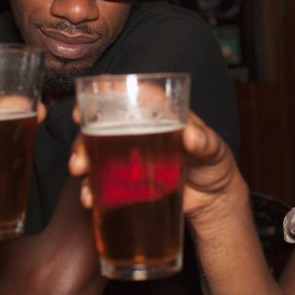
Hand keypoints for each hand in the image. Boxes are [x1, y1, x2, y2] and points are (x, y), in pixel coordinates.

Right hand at [68, 111, 243, 218]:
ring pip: (96, 152)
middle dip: (83, 136)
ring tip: (79, 172)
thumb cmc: (215, 164)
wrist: (214, 200)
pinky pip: (103, 182)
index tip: (87, 103)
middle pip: (103, 125)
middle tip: (78, 152)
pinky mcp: (128, 182)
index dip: (104, 93)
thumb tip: (192, 135)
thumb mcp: (215, 151)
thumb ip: (206, 142)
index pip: (129, 94)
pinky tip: (90, 198)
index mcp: (159, 113)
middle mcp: (139, 131)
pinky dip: (91, 189)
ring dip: (81, 159)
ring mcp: (130, 157)